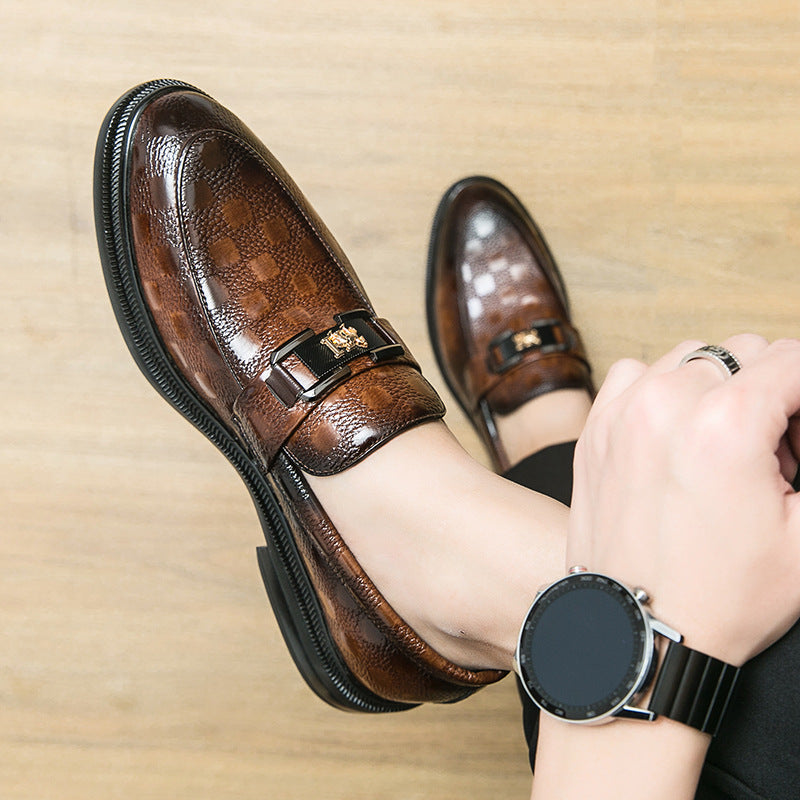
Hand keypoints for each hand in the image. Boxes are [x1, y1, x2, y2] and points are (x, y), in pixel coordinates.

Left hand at [568, 335, 799, 665]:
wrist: (638, 631)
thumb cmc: (720, 596)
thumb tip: (798, 421)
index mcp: (725, 426)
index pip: (793, 359)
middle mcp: (665, 406)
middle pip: (744, 352)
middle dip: (772, 391)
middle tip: (775, 452)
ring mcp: (621, 414)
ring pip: (691, 357)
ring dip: (719, 386)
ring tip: (726, 443)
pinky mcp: (594, 429)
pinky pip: (638, 374)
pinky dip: (664, 389)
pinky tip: (678, 432)